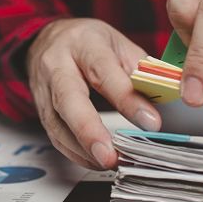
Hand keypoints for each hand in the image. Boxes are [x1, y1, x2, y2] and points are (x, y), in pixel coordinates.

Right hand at [26, 18, 159, 169]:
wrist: (47, 39)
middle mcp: (57, 65)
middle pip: (68, 99)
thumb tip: (162, 98)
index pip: (104, 72)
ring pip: (56, 123)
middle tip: (110, 156)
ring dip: (83, 149)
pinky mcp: (40, 109)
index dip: (127, 99)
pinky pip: (54, 135)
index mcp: (83, 44)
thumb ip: (138, 69)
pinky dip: (75, 152)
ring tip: (109, 162)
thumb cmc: (88, 42)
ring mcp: (43, 88)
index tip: (151, 122)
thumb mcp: (117, 43)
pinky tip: (94, 161)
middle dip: (89, 131)